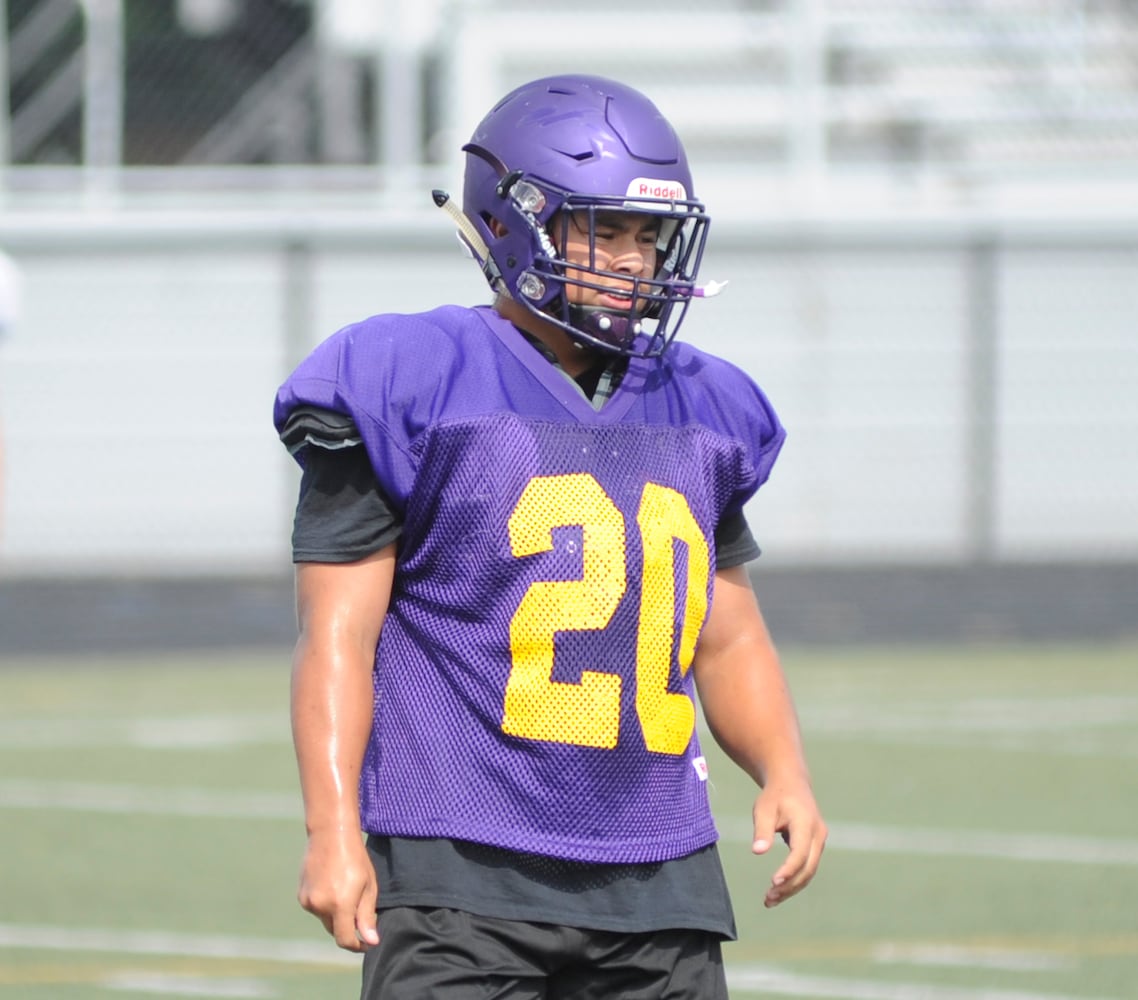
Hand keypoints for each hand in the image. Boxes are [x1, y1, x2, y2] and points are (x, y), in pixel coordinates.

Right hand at [297, 828, 379, 950]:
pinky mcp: (301, 895)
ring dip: (336, 914)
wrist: (331, 834)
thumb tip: (371, 941)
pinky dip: (325, 904)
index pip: (345, 940)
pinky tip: (332, 884)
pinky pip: (316, 908)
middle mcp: (320, 906)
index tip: (366, 943)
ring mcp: (308, 901)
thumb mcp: (368, 886)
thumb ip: (367, 916)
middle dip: (347, 927)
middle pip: (335, 930)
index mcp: (340, 904)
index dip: (356, 945)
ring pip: (325, 919)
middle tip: (359, 908)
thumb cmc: (355, 858)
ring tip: (345, 888)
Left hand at [751, 781, 826, 907]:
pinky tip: (778, 890)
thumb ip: (762, 830)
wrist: (791, 783)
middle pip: (808, 867)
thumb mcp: (763, 809)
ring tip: (769, 900)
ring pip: (809, 871)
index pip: (800, 852)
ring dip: (792, 888)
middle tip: (768, 899)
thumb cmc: (775, 796)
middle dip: (790, 886)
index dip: (789, 869)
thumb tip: (757, 852)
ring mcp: (819, 841)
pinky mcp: (815, 846)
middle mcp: (818, 834)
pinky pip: (807, 867)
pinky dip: (794, 880)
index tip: (773, 882)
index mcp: (806, 823)